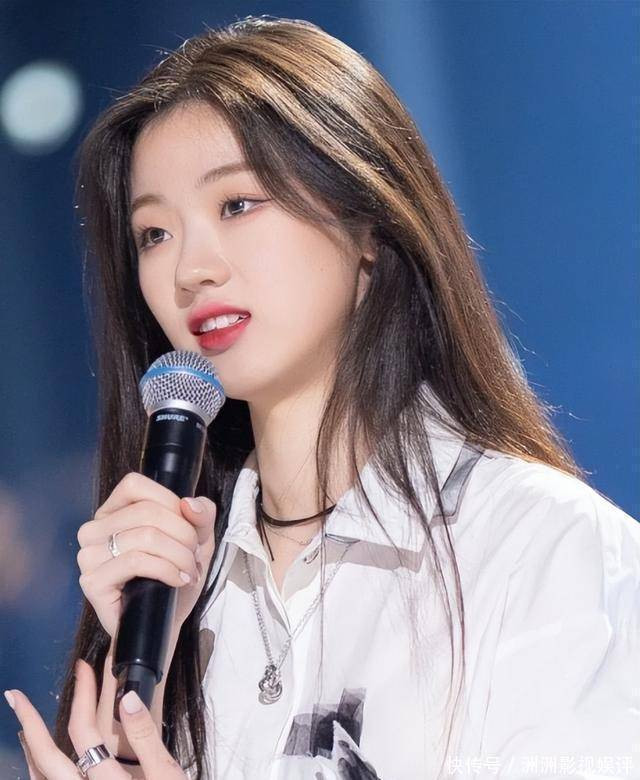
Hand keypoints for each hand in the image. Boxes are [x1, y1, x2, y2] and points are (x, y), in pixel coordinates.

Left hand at [4, 658, 186, 778]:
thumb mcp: (167, 774)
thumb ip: (146, 737)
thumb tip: (127, 698)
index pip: (84, 730)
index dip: (82, 694)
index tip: (82, 669)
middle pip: (46, 758)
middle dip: (29, 724)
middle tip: (15, 697)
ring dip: (30, 751)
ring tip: (23, 727)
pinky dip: (40, 774)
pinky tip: (42, 766)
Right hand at [76, 472, 216, 637]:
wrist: (166, 622)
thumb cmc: (175, 576)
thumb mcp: (197, 538)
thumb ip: (201, 514)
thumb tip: (189, 503)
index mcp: (113, 511)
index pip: (134, 484)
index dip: (169, 501)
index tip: (188, 527)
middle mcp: (94, 529)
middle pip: (147, 512)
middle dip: (183, 534)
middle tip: (193, 555)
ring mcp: (89, 556)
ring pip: (145, 536)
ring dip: (179, 554)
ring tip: (188, 570)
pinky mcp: (92, 581)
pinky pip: (136, 562)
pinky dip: (167, 569)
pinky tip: (177, 580)